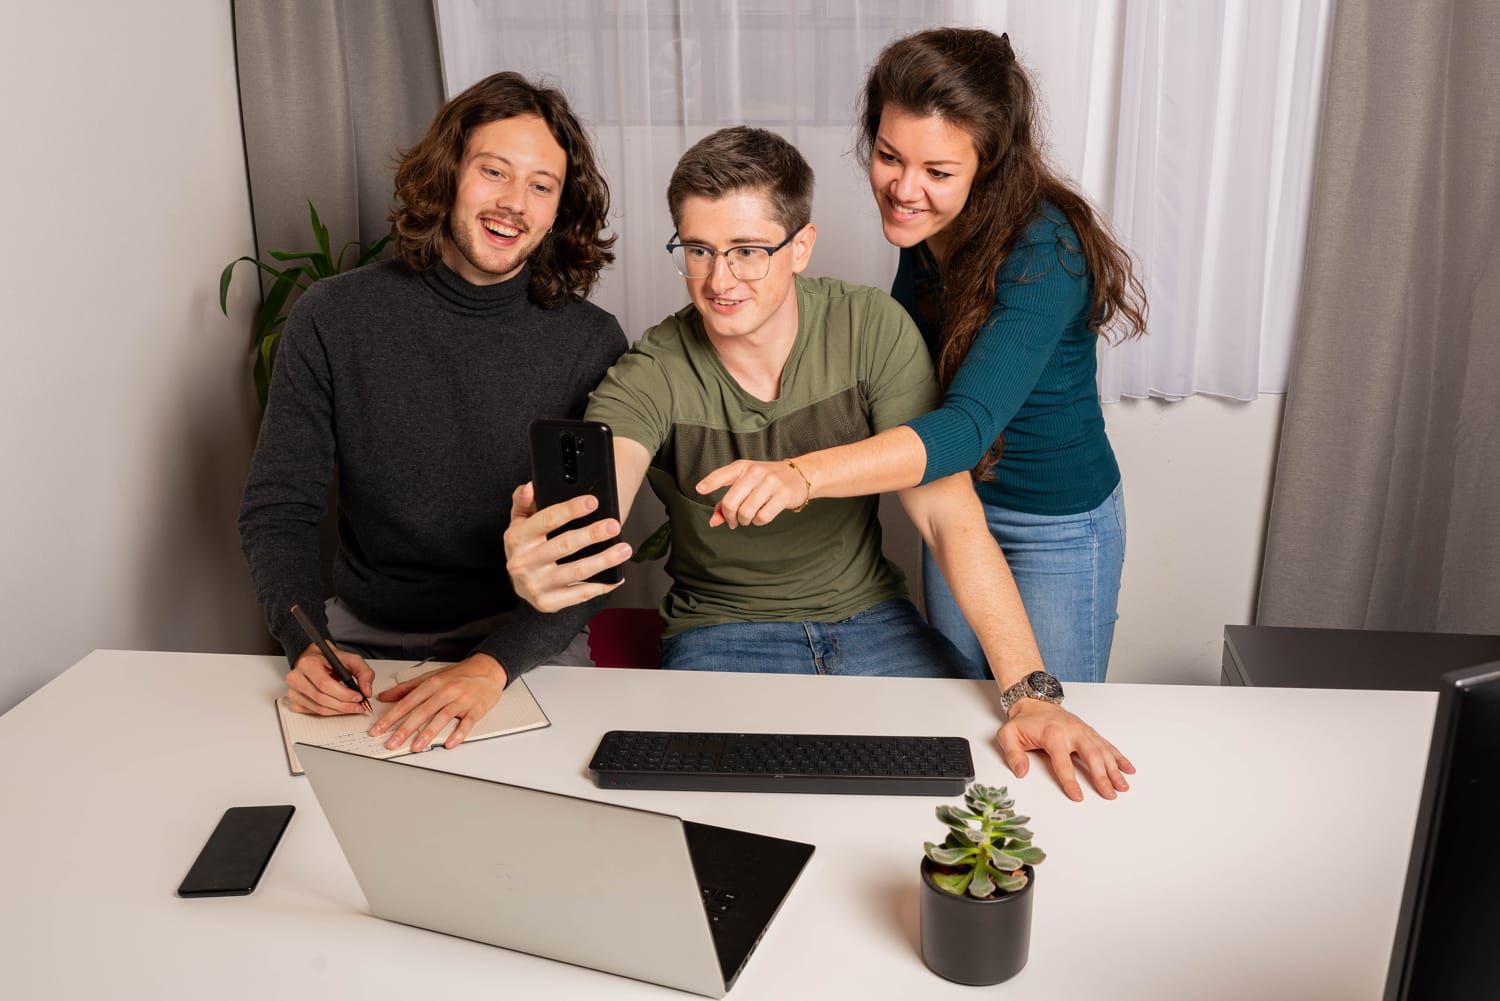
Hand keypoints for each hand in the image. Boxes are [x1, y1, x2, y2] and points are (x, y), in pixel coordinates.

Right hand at [284, 642, 374, 715]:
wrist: (316, 660)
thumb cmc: (331, 660)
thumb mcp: (351, 659)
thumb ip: (364, 672)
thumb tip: (367, 691)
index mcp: (307, 664)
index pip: (325, 684)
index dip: (343, 694)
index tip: (358, 697)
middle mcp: (296, 677)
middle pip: (321, 699)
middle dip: (344, 705)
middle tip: (359, 706)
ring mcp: (293, 691)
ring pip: (318, 709)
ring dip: (339, 711)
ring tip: (352, 707)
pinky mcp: (295, 701)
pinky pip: (314, 712)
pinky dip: (330, 713)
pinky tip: (339, 708)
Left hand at [367, 654, 507, 752]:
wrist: (488, 668)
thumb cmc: (459, 674)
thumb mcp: (431, 676)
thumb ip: (407, 688)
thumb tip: (385, 696)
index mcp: (432, 683)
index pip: (407, 702)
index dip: (391, 716)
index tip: (378, 728)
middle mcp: (445, 691)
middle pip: (422, 711)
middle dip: (404, 729)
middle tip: (391, 742)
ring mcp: (461, 700)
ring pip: (442, 717)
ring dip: (428, 733)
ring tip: (416, 747)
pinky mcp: (476, 709)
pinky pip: (466, 723)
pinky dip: (458, 734)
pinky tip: (449, 743)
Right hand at [504, 481, 629, 611]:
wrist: (519, 584)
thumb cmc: (525, 547)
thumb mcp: (519, 522)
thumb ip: (524, 502)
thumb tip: (531, 487)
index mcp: (516, 539)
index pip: (546, 520)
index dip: (571, 510)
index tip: (593, 502)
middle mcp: (523, 563)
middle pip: (564, 545)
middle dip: (592, 534)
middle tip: (614, 525)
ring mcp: (536, 585)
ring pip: (576, 571)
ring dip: (603, 560)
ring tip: (624, 549)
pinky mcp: (548, 603)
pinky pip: (580, 594)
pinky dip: (601, 585)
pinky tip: (617, 576)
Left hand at [695, 459, 809, 527]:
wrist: (799, 474)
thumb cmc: (767, 480)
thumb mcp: (746, 483)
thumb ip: (728, 500)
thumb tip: (714, 520)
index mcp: (743, 467)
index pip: (723, 474)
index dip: (710, 482)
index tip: (700, 489)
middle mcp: (755, 472)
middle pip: (731, 502)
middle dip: (729, 516)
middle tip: (732, 521)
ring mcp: (770, 483)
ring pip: (746, 512)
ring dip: (744, 520)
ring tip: (748, 518)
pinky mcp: (783, 495)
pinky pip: (762, 517)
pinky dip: (758, 521)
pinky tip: (760, 516)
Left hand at [995, 700, 1135, 801]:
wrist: (1034, 701)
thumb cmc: (1023, 721)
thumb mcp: (1008, 734)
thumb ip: (1012, 754)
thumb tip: (1021, 772)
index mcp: (1052, 734)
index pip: (1063, 762)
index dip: (1070, 781)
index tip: (1078, 796)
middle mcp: (1072, 732)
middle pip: (1091, 756)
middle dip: (1102, 776)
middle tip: (1109, 794)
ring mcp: (1083, 731)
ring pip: (1103, 751)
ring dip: (1114, 769)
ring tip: (1123, 787)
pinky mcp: (1089, 732)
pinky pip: (1107, 745)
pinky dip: (1119, 757)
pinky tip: (1128, 769)